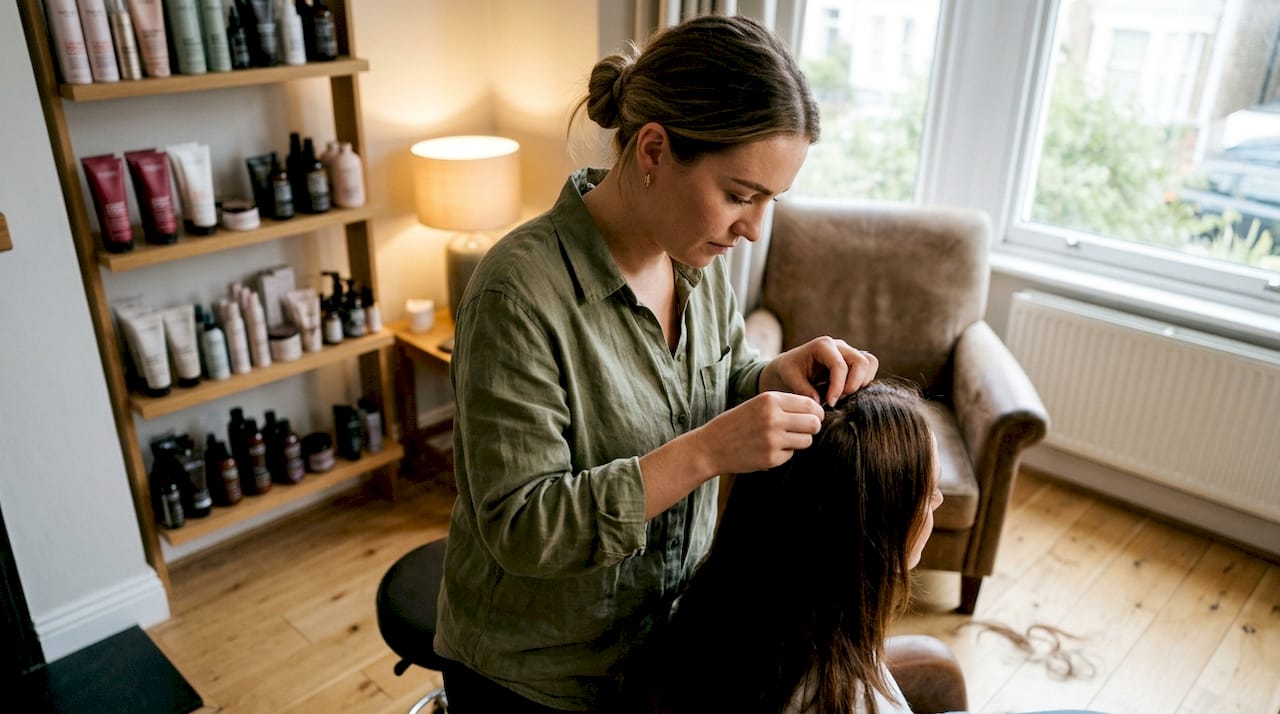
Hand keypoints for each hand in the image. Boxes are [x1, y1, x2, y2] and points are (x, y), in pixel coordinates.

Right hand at [691, 391, 824, 474]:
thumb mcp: (757, 404)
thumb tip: (816, 411)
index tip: (813, 416)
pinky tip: (768, 449)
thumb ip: (783, 405)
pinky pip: (791, 454)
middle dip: (812, 427)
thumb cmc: (736, 424)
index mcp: (770, 400)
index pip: (810, 404)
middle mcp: (773, 418)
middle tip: (803, 429)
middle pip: (814, 423)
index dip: (816, 412)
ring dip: (799, 441)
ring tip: (782, 439)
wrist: (710, 447)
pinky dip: (784, 453)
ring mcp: (773, 439)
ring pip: (806, 440)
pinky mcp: (771, 458)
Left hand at [760, 336, 877, 405]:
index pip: (839, 366)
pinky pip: (869, 368)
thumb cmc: (790, 370)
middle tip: (839, 399)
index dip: (838, 387)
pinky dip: (863, 382)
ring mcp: (849, 352)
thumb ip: (803, 389)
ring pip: (870, 362)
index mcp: (823, 345)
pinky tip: (847, 393)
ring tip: (844, 395)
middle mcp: (839, 346)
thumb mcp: (790, 378)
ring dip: (862, 382)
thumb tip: (819, 402)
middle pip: (861, 361)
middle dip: (853, 384)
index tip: (830, 403)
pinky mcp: (854, 361)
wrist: (791, 366)